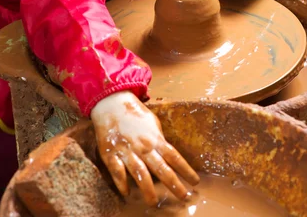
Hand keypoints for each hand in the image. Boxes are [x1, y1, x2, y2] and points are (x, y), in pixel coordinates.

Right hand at [90, 91, 199, 205]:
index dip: (186, 170)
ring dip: (147, 189)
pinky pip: (117, 171)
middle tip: (184, 197)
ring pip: (140, 173)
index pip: (175, 157)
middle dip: (173, 184)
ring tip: (153, 202)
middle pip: (161, 168)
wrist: (111, 103)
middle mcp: (143, 147)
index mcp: (155, 139)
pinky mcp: (111, 154)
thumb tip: (167, 154)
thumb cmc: (134, 113)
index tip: (195, 183)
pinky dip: (122, 183)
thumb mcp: (153, 123)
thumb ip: (159, 139)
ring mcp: (127, 151)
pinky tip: (127, 193)